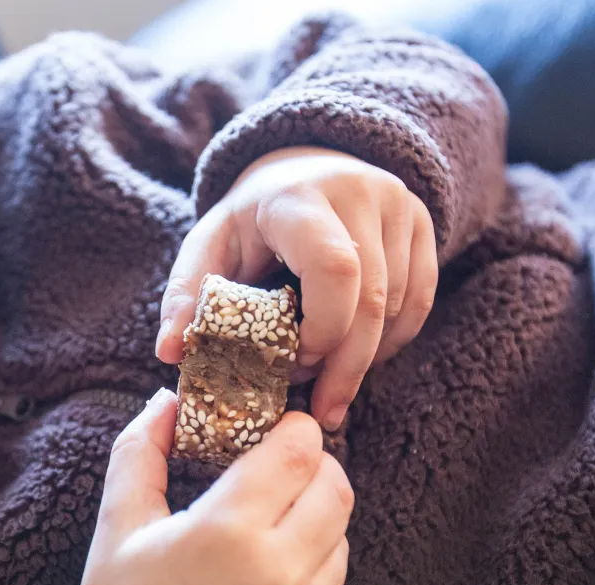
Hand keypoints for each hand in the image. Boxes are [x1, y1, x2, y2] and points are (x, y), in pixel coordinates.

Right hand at [58, 388, 352, 584]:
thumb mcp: (117, 525)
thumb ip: (141, 449)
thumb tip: (167, 398)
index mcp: (225, 533)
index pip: (301, 449)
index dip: (293, 430)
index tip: (273, 432)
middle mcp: (277, 576)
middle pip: (337, 487)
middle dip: (313, 470)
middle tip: (277, 477)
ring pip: (341, 537)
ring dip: (313, 523)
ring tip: (264, 537)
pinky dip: (312, 575)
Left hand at [157, 147, 437, 430]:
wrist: (304, 165)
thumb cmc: (252, 219)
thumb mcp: (211, 245)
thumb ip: (188, 294)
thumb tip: (171, 352)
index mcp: (298, 198)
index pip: (334, 268)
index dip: (323, 329)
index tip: (295, 363)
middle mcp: (358, 193)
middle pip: (374, 298)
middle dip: (348, 365)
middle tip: (325, 409)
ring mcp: (398, 205)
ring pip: (400, 306)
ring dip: (367, 355)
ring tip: (331, 375)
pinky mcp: (424, 222)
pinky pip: (421, 301)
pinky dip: (394, 341)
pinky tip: (363, 356)